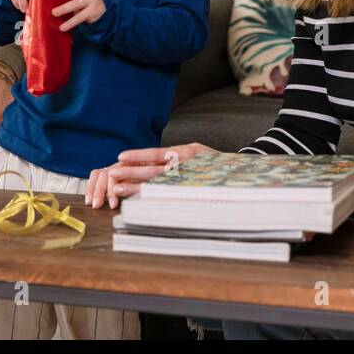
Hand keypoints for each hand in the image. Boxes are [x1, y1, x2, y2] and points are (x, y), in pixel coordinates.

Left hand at [84, 142, 215, 208]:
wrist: (240, 176)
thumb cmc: (214, 164)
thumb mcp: (198, 153)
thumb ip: (178, 156)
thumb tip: (152, 160)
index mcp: (187, 152)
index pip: (158, 153)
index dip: (139, 155)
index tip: (121, 156)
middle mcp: (187, 166)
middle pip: (154, 170)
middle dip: (132, 172)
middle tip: (113, 173)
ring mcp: (189, 180)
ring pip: (158, 184)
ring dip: (136, 187)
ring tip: (117, 189)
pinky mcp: (191, 192)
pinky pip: (167, 196)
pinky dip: (151, 198)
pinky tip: (136, 201)